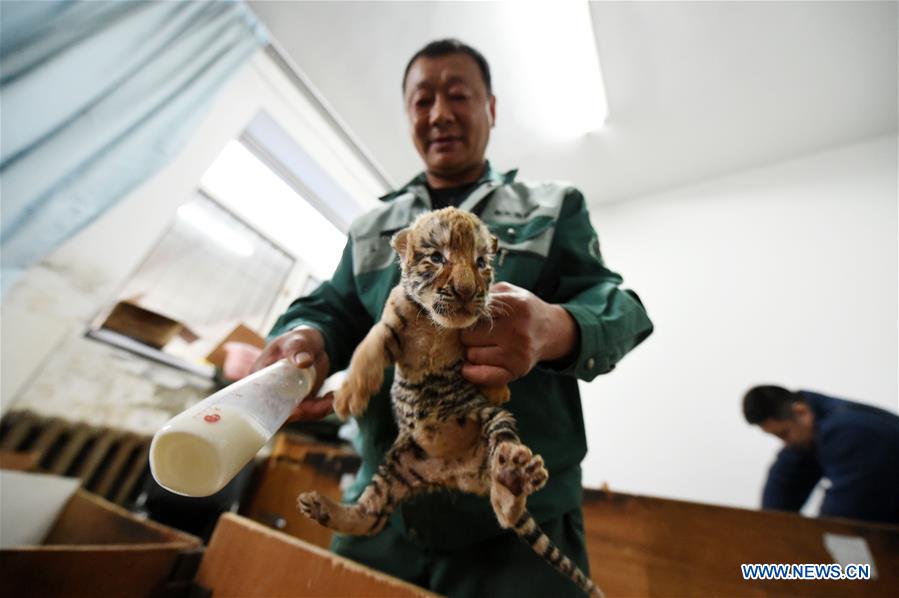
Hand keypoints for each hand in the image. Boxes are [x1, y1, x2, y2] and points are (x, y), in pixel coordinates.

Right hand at [252, 326, 331, 421]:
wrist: (311, 344)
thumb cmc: (298, 339)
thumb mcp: (296, 340)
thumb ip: (297, 348)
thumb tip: (303, 362)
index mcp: (260, 378)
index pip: (260, 402)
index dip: (274, 411)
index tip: (295, 411)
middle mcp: (271, 392)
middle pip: (281, 412)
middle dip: (303, 412)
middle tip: (323, 404)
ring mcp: (288, 398)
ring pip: (299, 413)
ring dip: (316, 411)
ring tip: (331, 398)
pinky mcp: (302, 400)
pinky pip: (311, 410)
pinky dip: (322, 407)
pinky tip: (332, 396)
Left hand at [460, 282, 576, 385]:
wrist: (550, 330)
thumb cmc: (522, 309)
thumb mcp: (508, 292)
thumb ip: (484, 294)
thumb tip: (454, 305)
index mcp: (514, 305)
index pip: (473, 312)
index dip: (464, 315)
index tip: (463, 316)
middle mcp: (517, 330)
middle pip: (469, 335)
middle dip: (466, 334)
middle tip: (473, 332)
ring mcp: (518, 352)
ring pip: (472, 355)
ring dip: (470, 351)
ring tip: (480, 345)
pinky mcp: (517, 370)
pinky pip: (484, 376)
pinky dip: (472, 373)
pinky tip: (469, 367)